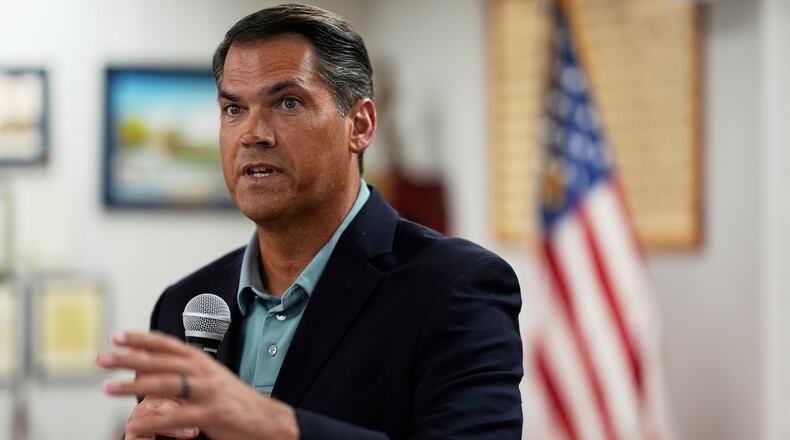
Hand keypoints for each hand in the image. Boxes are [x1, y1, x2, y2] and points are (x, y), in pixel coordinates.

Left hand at [98, 331, 298, 439]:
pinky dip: (153, 420)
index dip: (140, 338)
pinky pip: (177, 417)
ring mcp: (207, 392)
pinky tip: (133, 423)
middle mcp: (203, 371)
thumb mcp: (209, 377)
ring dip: (134, 385)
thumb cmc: (233, 400)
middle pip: (161, 360)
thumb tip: (152, 363)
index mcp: (201, 360)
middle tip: (102, 359)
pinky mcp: (211, 415)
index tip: (116, 336)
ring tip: (108, 388)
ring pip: (166, 384)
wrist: (265, 420)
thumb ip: (184, 370)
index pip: (166, 344)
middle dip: (129, 358)